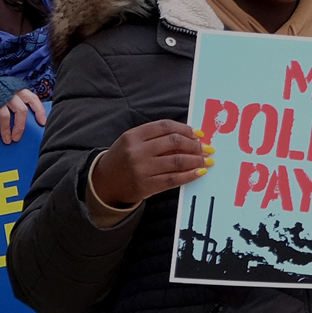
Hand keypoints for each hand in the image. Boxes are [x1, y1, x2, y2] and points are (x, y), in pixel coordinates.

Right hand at [0, 89, 46, 144]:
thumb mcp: (11, 93)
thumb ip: (21, 102)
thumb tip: (33, 120)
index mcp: (19, 90)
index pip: (33, 99)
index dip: (39, 110)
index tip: (42, 123)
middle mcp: (10, 94)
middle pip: (21, 110)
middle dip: (20, 126)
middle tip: (17, 138)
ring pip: (6, 117)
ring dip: (6, 130)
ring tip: (7, 140)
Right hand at [91, 120, 210, 208]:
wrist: (104, 183)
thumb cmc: (124, 159)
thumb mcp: (133, 142)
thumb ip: (157, 137)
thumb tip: (192, 137)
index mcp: (133, 136)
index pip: (165, 126)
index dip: (186, 129)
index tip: (199, 134)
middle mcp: (136, 151)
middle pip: (174, 142)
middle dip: (195, 145)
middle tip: (207, 148)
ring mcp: (141, 169)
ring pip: (177, 161)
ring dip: (197, 160)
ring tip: (207, 160)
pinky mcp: (146, 186)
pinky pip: (173, 179)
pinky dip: (190, 175)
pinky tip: (199, 172)